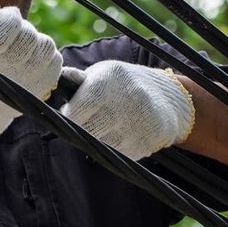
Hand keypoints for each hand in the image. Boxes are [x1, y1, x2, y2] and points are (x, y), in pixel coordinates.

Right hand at [0, 0, 61, 138]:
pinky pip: (56, 60)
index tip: (7, 18)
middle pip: (29, 35)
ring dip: (36, 41)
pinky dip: (47, 56)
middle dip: (23, 29)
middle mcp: (5, 69)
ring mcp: (26, 81)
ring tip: (24, 46)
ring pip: (46, 45)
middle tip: (15, 34)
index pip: (10, 25)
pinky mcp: (42, 88)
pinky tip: (34, 58)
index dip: (11, 17)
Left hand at [61, 61, 194, 159]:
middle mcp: (124, 102)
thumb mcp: (105, 72)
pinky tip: (116, 135)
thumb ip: (80, 80)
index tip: (67, 114)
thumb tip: (58, 79)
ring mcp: (137, 124)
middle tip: (80, 123)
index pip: (79, 107)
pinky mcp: (146, 143)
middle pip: (89, 129)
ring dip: (95, 140)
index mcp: (109, 81)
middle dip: (79, 129)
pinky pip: (118, 153)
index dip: (69, 115)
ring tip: (99, 127)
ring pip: (102, 144)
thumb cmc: (126, 83)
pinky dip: (112, 148)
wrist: (170, 98)